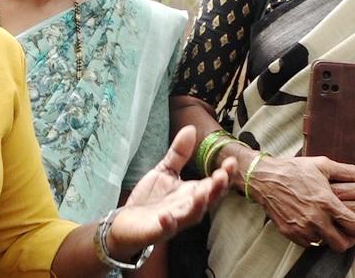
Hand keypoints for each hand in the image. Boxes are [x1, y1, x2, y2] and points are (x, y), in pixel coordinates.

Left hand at [105, 126, 234, 259]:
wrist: (127, 221)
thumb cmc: (151, 198)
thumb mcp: (165, 171)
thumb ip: (179, 153)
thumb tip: (191, 128)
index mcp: (191, 194)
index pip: (213, 184)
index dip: (225, 175)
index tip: (232, 161)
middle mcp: (187, 208)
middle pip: (208, 200)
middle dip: (217, 189)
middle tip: (223, 175)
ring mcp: (174, 221)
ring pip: (191, 216)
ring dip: (198, 205)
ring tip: (202, 193)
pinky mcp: (157, 230)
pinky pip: (165, 229)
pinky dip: (168, 224)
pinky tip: (166, 217)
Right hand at [250, 155, 354, 251]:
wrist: (262, 177)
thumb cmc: (291, 170)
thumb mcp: (322, 165)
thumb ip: (347, 171)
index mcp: (326, 202)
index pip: (354, 226)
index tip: (354, 223)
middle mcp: (315, 218)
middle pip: (342, 244)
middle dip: (347, 239)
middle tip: (344, 230)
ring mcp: (300, 227)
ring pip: (324, 244)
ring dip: (327, 236)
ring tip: (324, 224)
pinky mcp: (289, 231)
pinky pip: (307, 243)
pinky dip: (311, 236)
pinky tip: (309, 223)